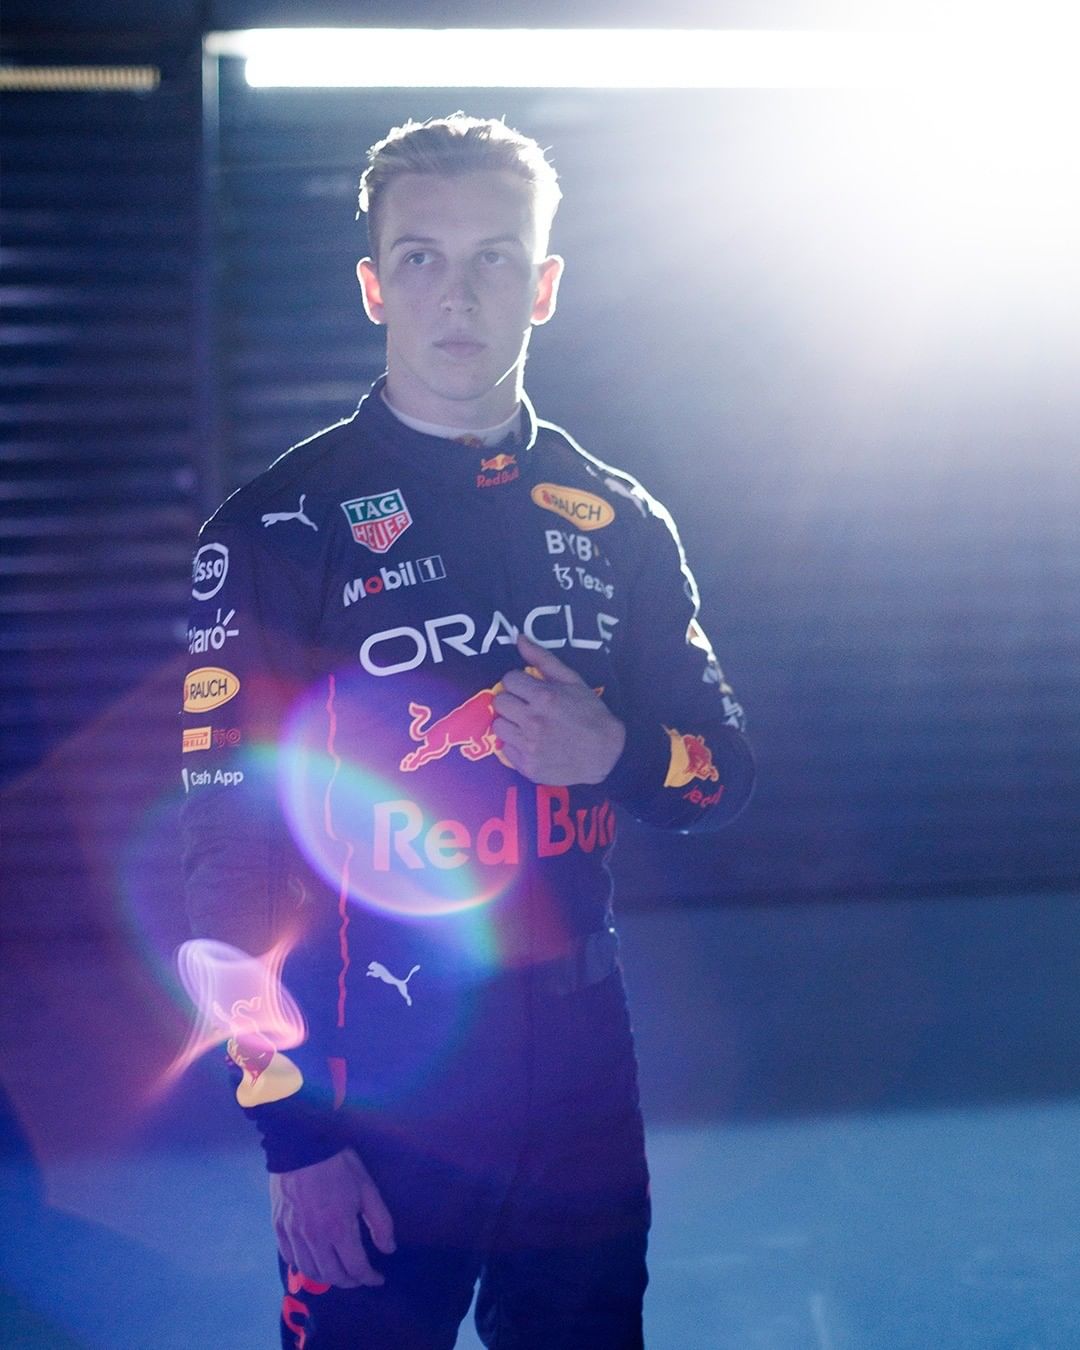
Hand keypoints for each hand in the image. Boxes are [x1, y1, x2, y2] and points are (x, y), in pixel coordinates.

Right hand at [270, 1147, 395, 1287]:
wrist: (301, 1144)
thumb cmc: (339, 1164)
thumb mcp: (367, 1188)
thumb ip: (380, 1221)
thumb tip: (388, 1249)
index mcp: (338, 1228)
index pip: (356, 1268)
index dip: (369, 1277)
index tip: (377, 1278)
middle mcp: (314, 1238)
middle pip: (332, 1276)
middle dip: (350, 1281)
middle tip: (360, 1276)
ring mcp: (293, 1234)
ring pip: (310, 1272)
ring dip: (327, 1278)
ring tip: (339, 1272)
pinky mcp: (278, 1227)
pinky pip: (290, 1259)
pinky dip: (304, 1266)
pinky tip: (314, 1260)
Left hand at [493, 634, 625, 785]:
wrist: (605, 753)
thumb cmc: (589, 713)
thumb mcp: (572, 681)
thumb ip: (542, 659)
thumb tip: (519, 637)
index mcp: (544, 697)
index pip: (508, 680)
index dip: (519, 682)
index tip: (529, 689)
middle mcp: (533, 721)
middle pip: (499, 702)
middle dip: (512, 701)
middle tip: (527, 706)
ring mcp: (529, 746)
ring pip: (498, 726)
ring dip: (511, 723)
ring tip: (528, 725)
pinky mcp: (527, 766)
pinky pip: (506, 750)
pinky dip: (516, 746)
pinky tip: (533, 743)